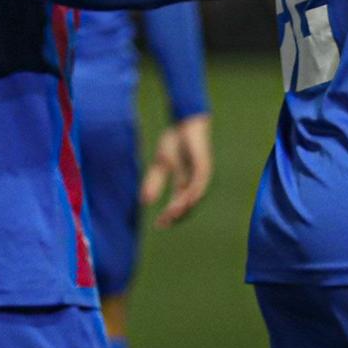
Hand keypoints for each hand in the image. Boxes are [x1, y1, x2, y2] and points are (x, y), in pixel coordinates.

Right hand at [141, 113, 212, 228]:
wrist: (186, 122)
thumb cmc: (175, 142)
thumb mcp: (160, 164)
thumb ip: (154, 182)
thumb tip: (145, 202)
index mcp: (184, 183)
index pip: (176, 204)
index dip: (168, 215)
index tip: (158, 225)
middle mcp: (194, 182)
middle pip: (186, 204)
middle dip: (175, 214)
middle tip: (164, 222)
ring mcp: (200, 174)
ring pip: (193, 196)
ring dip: (183, 206)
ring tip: (172, 215)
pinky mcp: (203, 165)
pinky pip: (200, 182)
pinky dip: (193, 192)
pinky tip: (186, 199)